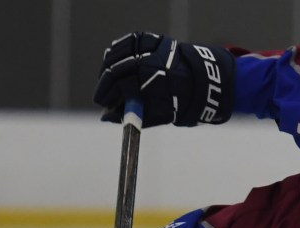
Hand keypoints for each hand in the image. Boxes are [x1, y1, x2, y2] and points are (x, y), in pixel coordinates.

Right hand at [92, 32, 234, 126]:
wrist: (197, 81)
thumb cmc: (176, 102)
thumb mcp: (157, 116)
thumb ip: (131, 116)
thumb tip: (105, 117)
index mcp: (155, 80)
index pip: (121, 84)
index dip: (108, 94)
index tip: (102, 103)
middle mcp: (153, 59)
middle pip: (117, 68)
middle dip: (106, 83)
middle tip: (102, 96)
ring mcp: (152, 46)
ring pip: (118, 52)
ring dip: (108, 67)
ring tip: (107, 81)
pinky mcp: (152, 38)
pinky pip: (128, 42)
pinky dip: (117, 52)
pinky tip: (113, 63)